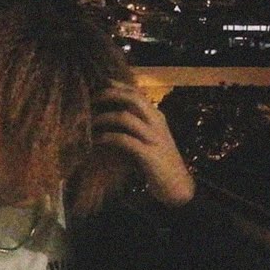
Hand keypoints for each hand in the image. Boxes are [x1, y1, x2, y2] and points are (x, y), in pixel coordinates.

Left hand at [92, 81, 195, 206]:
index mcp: (157, 117)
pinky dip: (107, 138)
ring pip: (125, 117)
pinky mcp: (148, 154)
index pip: (138, 93)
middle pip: (133, 98)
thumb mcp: (149, 139)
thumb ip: (135, 127)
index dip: (119, 86)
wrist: (178, 187)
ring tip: (90, 122)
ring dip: (104, 117)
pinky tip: (97, 141)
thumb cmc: (159, 163)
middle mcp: (157, 123)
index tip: (101, 83)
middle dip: (110, 95)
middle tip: (92, 99)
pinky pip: (123, 140)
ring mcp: (153, 138)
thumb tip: (110, 117)